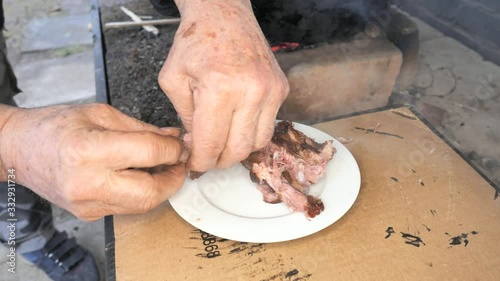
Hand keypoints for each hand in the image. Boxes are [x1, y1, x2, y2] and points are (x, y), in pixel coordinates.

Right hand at [0, 104, 184, 220]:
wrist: (19, 149)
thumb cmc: (55, 125)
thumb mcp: (101, 114)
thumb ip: (142, 129)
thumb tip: (174, 137)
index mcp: (88, 150)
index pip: (149, 153)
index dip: (173, 148)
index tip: (181, 143)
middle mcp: (87, 183)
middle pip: (151, 192)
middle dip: (174, 178)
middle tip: (180, 161)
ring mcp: (88, 204)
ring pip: (142, 204)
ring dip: (162, 187)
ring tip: (163, 166)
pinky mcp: (90, 214)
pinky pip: (128, 206)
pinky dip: (142, 192)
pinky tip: (142, 175)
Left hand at [159, 0, 288, 171]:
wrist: (224, 14)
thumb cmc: (195, 43)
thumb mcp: (173, 80)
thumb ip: (185, 119)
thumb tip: (197, 146)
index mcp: (220, 88)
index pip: (212, 144)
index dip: (200, 162)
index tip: (194, 165)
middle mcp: (251, 91)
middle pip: (238, 150)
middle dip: (219, 161)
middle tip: (206, 157)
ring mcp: (271, 90)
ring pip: (257, 143)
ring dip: (237, 149)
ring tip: (220, 141)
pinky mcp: (281, 89)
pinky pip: (268, 125)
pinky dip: (251, 132)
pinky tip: (236, 124)